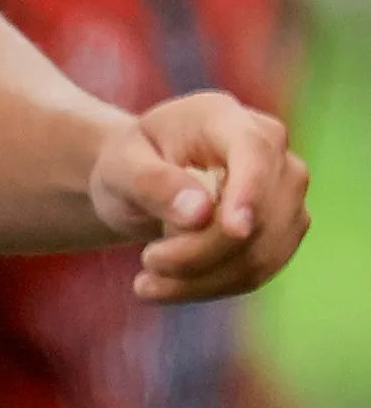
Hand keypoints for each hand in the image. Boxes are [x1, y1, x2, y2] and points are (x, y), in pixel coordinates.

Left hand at [92, 91, 305, 304]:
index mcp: (226, 118)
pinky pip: (258, 270)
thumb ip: (154, 183)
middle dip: (202, 251)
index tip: (234, 229)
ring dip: (202, 278)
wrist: (143, 180)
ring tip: (146, 282)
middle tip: (146, 263)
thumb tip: (200, 214)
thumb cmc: (130, 163)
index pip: (255, 151)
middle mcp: (271, 151)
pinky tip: (166, 288)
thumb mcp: (121, 166)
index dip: (250, 191)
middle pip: (261, 213)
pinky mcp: (284, 230)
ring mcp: (286, 192)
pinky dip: (210, 287)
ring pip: (262, 251)